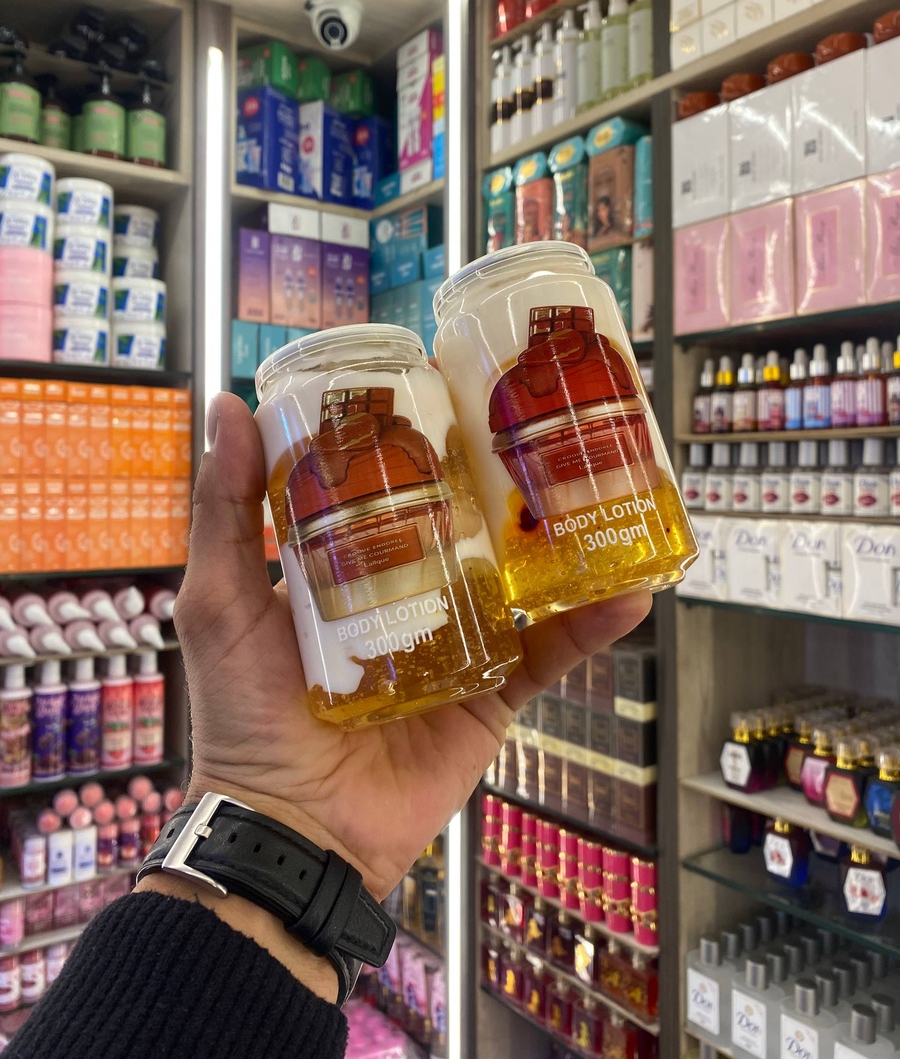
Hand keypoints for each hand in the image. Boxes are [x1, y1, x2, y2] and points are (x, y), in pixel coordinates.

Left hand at [175, 392, 649, 904]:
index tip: (455, 383)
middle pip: (467, 526)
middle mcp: (407, 598)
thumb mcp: (221, 601)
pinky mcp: (491, 696)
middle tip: (545, 424)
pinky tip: (627, 591)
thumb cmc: (245, 713)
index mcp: (346, 569)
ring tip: (604, 490)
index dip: (423, 442)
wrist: (292, 828)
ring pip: (519, 582)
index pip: (392, 491)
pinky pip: (548, 656)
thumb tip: (230, 405)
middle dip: (504, 480)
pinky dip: (589, 627)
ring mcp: (455, 645)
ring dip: (563, 543)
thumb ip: (225, 510)